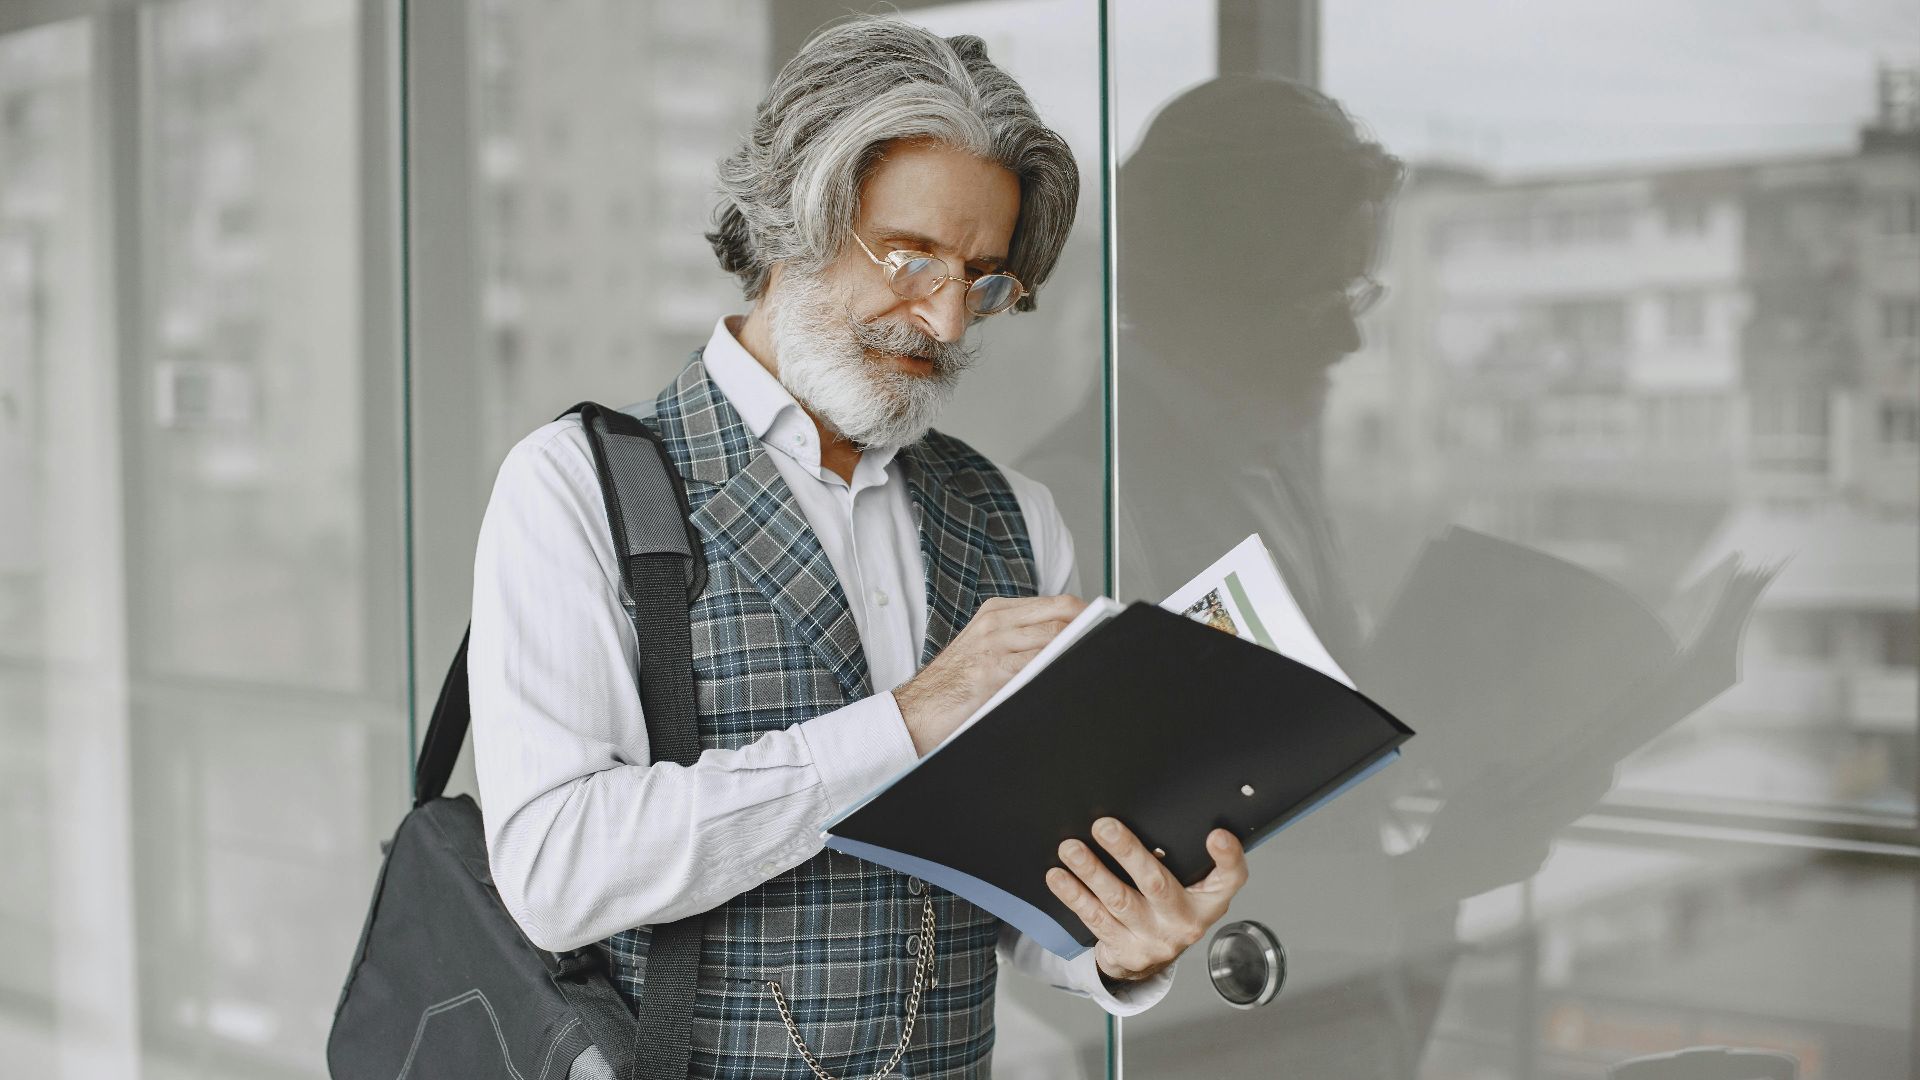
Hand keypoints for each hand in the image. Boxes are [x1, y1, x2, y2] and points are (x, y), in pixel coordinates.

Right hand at [894, 594, 1086, 754]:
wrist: (916, 711)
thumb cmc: (954, 685)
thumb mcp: (986, 648)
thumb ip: (1021, 640)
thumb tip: (1069, 642)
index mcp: (996, 612)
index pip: (1055, 603)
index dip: (1085, 614)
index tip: (1104, 625)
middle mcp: (996, 621)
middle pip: (1061, 613)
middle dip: (1090, 626)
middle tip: (1110, 639)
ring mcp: (994, 644)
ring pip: (1054, 636)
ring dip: (1079, 647)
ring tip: (1097, 657)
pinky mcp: (992, 670)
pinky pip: (1037, 664)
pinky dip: (1058, 666)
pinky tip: (1070, 675)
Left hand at [1047, 817, 1248, 983]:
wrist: (1153, 958)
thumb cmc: (1173, 908)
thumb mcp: (1194, 886)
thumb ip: (1187, 856)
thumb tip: (1155, 813)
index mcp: (1210, 900)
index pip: (1231, 877)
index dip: (1228, 857)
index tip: (1216, 835)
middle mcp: (1186, 922)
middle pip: (1158, 884)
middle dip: (1128, 853)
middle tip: (1104, 826)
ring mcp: (1155, 941)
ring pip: (1119, 901)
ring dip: (1091, 872)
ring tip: (1071, 849)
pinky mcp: (1127, 952)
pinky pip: (1095, 919)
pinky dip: (1074, 896)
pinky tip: (1059, 877)